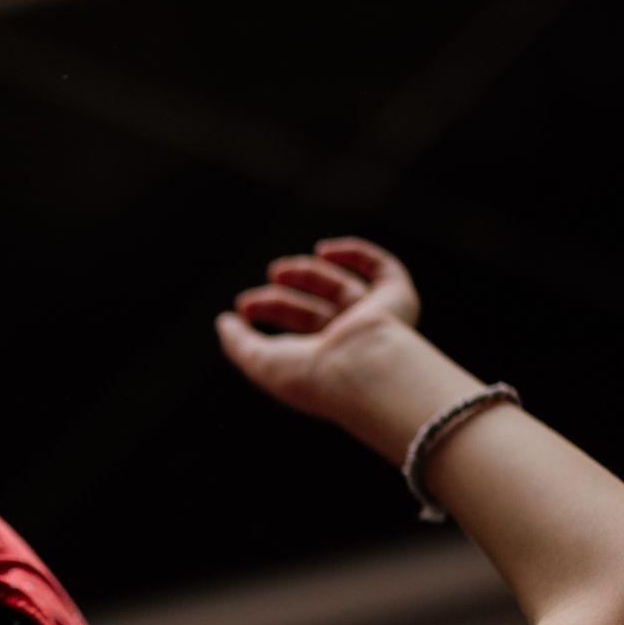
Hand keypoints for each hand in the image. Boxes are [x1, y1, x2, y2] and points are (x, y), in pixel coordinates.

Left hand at [215, 237, 422, 422]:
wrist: (362, 369)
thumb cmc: (312, 375)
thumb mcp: (261, 361)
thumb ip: (239, 344)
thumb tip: (224, 322)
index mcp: (329, 360)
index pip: (297, 325)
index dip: (269, 308)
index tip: (241, 305)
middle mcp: (354, 341)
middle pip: (316, 307)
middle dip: (283, 295)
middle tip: (261, 286)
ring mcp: (378, 319)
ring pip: (340, 285)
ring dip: (307, 272)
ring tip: (278, 272)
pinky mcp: (399, 300)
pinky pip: (381, 268)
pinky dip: (355, 253)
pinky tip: (325, 250)